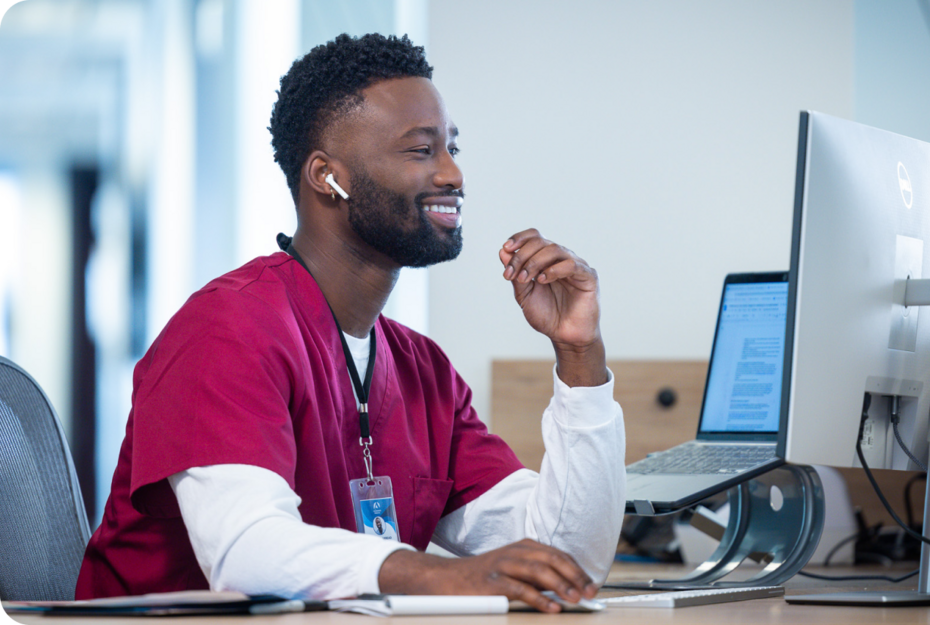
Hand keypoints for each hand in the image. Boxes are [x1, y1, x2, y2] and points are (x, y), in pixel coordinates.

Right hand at [378, 539, 598, 612]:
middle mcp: (516, 551)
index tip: (591, 584)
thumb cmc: (484, 576)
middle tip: (590, 592)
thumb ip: (537, 575)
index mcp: (524, 546)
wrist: (447, 578)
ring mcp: (504, 565)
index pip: (558, 554)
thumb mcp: (514, 568)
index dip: (577, 569)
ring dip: (561, 585)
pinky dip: (540, 598)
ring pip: (539, 570)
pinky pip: (520, 589)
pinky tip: (552, 608)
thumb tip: (567, 587)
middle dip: (575, 575)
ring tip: (576, 599)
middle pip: (552, 559)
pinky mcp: (493, 582)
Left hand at [499, 229, 606, 386]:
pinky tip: (542, 280)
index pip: (535, 237)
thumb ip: (515, 273)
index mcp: (547, 260)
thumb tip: (503, 252)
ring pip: (555, 249)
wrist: (564, 337)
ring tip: (526, 279)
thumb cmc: (547, 316)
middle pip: (541, 242)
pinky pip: (571, 265)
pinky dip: (554, 269)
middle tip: (511, 274)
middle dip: (522, 256)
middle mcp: (562, 259)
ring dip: (534, 262)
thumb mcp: (524, 294)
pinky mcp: (588, 277)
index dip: (520, 238)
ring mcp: (576, 266)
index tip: (506, 249)